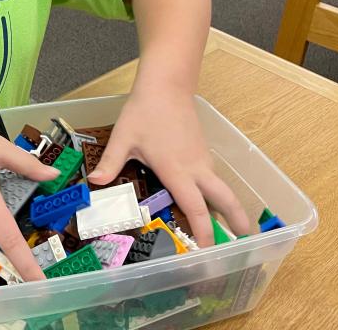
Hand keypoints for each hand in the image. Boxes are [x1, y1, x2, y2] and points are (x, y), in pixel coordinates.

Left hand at [86, 86, 250, 246]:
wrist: (166, 85)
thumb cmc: (144, 111)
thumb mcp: (124, 137)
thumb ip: (111, 162)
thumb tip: (94, 184)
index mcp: (177, 170)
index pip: (196, 208)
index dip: (204, 232)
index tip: (208, 253)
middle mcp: (196, 168)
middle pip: (225, 199)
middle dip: (236, 221)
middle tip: (243, 243)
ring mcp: (202, 158)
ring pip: (220, 188)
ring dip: (227, 208)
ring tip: (224, 231)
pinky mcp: (202, 150)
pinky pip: (212, 177)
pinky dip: (215, 193)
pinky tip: (205, 201)